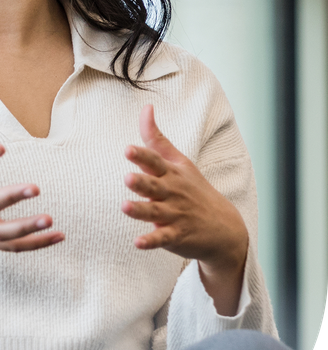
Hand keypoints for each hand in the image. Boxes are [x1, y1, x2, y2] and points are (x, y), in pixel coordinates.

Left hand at [121, 105, 248, 314]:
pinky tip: (138, 242)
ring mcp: (175, 215)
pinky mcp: (176, 235)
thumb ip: (157, 139)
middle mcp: (172, 193)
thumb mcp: (179, 162)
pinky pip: (162, 238)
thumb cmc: (193, 189)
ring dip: (140, 210)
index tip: (128, 149)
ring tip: (125, 206)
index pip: (155, 162)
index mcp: (171, 174)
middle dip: (141, 182)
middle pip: (154, 186)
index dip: (142, 156)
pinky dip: (151, 241)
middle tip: (127, 178)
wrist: (225, 227)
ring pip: (154, 212)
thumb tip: (146, 108)